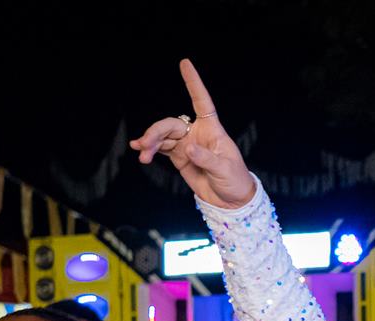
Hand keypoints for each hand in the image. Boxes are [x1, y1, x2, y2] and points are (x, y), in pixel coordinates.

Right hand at [130, 60, 256, 208]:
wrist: (230, 202)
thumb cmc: (234, 181)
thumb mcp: (225, 170)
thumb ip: (207, 159)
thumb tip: (189, 147)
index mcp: (212, 130)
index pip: (202, 101)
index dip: (193, 83)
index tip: (185, 63)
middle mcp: (197, 133)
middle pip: (171, 124)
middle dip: (156, 132)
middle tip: (146, 145)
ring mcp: (187, 144)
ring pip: (163, 136)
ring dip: (151, 143)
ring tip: (142, 154)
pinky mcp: (180, 157)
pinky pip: (161, 148)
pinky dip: (150, 149)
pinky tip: (140, 151)